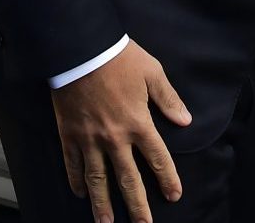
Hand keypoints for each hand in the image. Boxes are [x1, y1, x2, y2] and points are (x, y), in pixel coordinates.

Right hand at [52, 40, 190, 222]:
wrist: (79, 48)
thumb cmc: (118, 57)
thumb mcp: (152, 72)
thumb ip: (168, 99)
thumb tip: (185, 120)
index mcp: (139, 123)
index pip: (158, 159)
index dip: (167, 179)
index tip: (174, 196)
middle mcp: (115, 138)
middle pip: (128, 179)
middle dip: (137, 206)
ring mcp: (89, 139)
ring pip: (97, 179)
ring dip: (103, 204)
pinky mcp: (69, 134)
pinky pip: (73, 164)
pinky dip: (76, 180)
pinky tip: (81, 193)